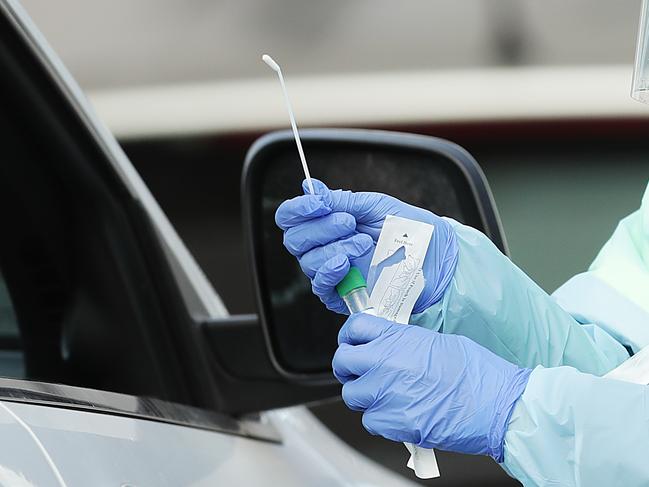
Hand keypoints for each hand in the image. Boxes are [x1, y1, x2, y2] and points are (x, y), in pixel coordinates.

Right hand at [275, 179, 457, 313]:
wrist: (437, 260)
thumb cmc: (411, 232)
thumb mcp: (376, 207)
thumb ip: (341, 200)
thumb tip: (309, 186)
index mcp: (329, 223)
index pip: (292, 218)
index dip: (298, 209)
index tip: (319, 203)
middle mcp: (325, 248)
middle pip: (294, 240)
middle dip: (319, 228)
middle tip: (349, 223)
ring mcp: (333, 273)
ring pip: (307, 262)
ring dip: (333, 248)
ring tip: (363, 243)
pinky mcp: (342, 296)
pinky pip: (321, 286)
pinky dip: (330, 272)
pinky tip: (346, 263)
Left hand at [332, 313, 530, 460]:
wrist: (497, 405)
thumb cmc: (477, 374)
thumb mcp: (437, 343)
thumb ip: (405, 343)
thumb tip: (392, 347)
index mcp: (398, 338)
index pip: (354, 328)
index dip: (350, 336)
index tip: (353, 343)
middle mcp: (385, 362)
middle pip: (342, 361)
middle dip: (348, 369)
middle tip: (360, 373)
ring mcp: (385, 392)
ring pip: (351, 395)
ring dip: (364, 397)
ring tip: (384, 397)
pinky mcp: (391, 422)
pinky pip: (369, 421)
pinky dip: (380, 421)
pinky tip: (399, 415)